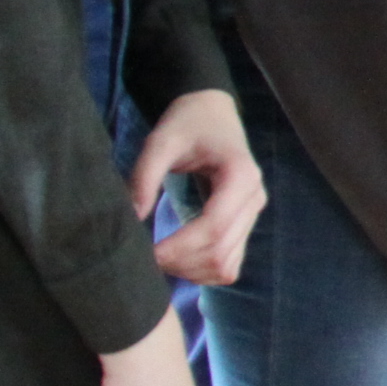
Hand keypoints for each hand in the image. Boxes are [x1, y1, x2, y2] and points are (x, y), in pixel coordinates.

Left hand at [127, 89, 261, 287]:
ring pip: (226, 265)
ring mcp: (252, 215)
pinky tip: (178, 258)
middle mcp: (254, 199)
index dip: (179, 247)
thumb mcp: (160, 141)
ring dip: (190, 271)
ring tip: (159, 258)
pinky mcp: (245, 226)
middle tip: (145, 257)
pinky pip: (228, 264)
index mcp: (241, 176)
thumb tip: (132, 220)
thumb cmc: (188, 123)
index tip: (146, 252)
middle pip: (220, 251)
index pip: (214, 226)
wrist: (211, 114)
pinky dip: (202, 271)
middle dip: (180, 263)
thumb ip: (144, 177)